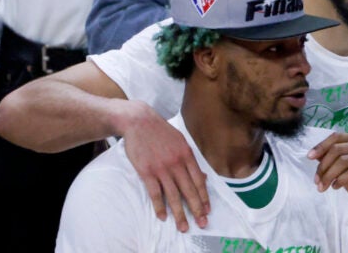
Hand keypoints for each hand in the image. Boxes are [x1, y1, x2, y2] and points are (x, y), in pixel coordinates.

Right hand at [117, 100, 208, 231]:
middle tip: (202, 223)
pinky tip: (163, 216)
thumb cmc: (161, 132)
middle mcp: (177, 163)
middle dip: (197, 209)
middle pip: (189, 190)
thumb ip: (191, 160)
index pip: (199, 180)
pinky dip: (159, 206)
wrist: (139, 121)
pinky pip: (155, 193)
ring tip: (183, 226)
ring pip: (173, 195)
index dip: (204, 196)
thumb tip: (203, 177)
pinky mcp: (146, 171)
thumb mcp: (181, 141)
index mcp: (187, 155)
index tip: (208, 209)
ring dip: (179, 213)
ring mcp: (161, 168)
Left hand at [308, 133, 347, 216]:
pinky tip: (335, 187)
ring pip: (343, 161)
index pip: (337, 137)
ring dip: (328, 175)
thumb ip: (332, 159)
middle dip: (323, 166)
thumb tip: (314, 154)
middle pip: (338, 149)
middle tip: (316, 180)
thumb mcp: (343, 170)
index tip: (309, 157)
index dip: (321, 146)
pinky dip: (340, 180)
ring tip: (323, 187)